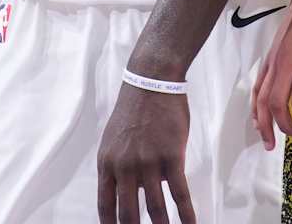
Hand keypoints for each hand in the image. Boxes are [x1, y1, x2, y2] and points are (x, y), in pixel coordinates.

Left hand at [96, 83, 195, 223]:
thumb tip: (136, 188)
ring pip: (155, 208)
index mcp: (107, 163)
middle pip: (127, 213)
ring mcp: (148, 163)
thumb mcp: (115, 139)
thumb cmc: (134, 108)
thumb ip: (120, 165)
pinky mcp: (171, 157)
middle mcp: (124, 167)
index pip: (105, 205)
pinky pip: (179, 193)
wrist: (151, 82)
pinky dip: (185, 214)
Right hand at [250, 0, 291, 146]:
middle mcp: (286, 64)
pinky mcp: (268, 60)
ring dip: (264, 123)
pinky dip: (256, 107)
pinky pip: (257, 88)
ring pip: (262, 98)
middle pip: (277, 104)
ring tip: (269, 142)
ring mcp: (274, 62)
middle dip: (285, 127)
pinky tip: (259, 120)